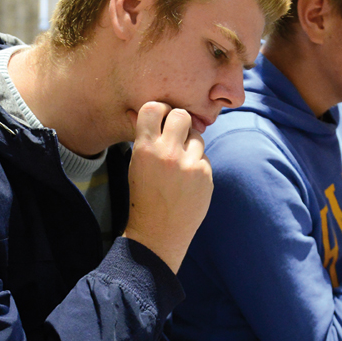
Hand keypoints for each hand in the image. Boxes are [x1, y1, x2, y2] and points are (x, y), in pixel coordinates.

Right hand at [122, 101, 211, 272]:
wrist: (158, 233)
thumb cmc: (143, 196)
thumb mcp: (135, 165)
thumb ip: (141, 137)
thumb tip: (135, 110)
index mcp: (145, 148)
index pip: (154, 108)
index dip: (160, 110)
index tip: (161, 118)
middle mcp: (168, 153)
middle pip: (182, 115)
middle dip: (179, 122)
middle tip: (174, 135)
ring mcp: (190, 164)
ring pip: (196, 136)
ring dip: (189, 144)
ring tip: (179, 164)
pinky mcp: (206, 175)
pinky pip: (203, 157)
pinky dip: (197, 164)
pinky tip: (187, 181)